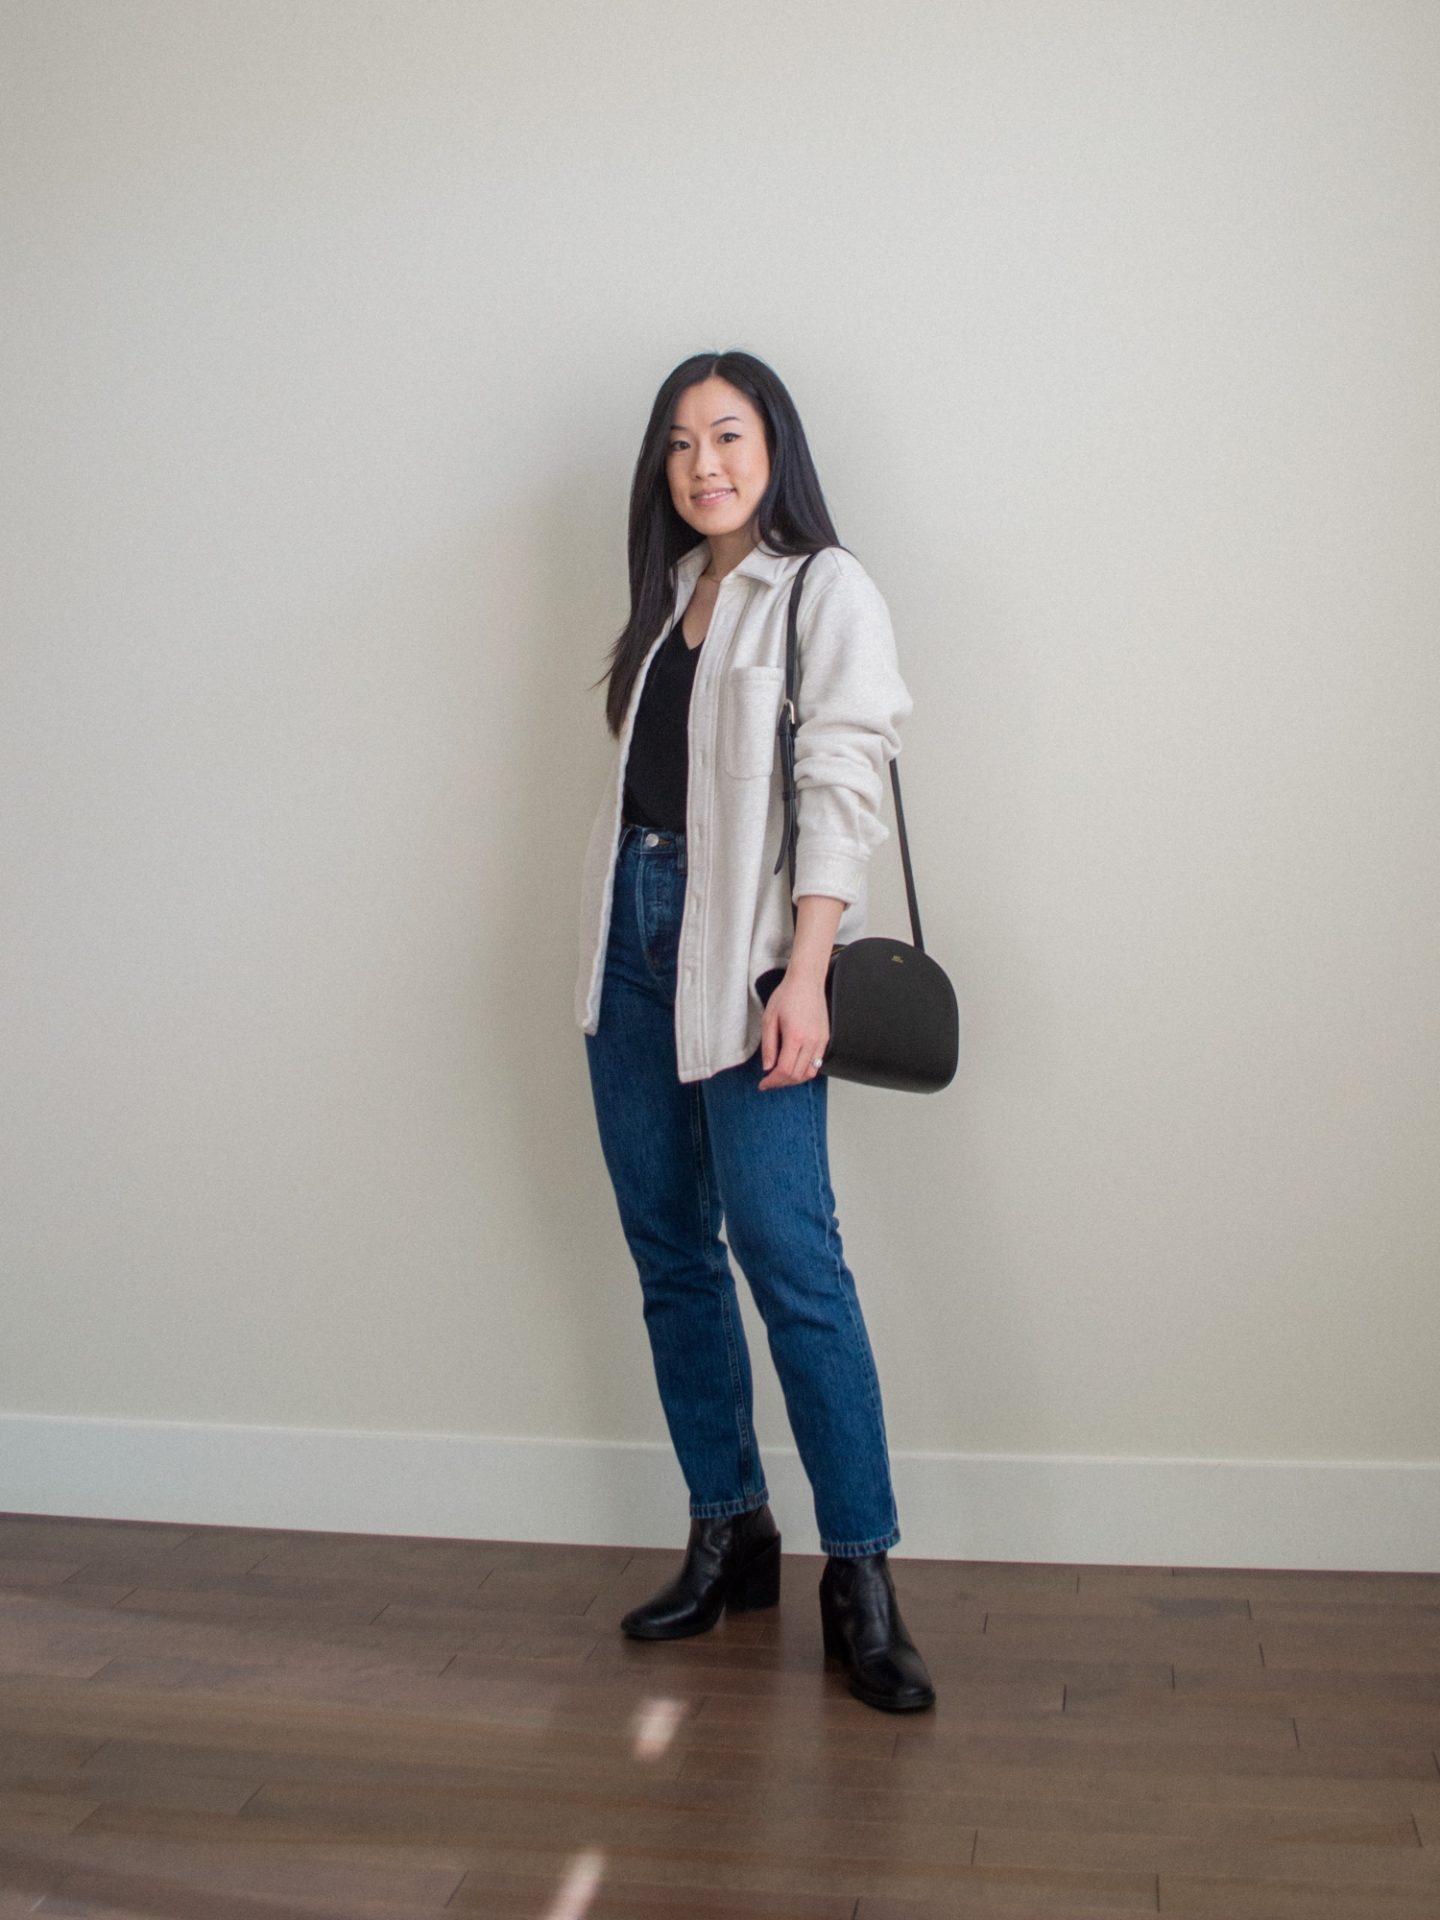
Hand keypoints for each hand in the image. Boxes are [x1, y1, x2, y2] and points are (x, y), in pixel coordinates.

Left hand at [758, 969, 829, 1089]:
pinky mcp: (826, 1038)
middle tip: (769, 1081)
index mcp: (795, 1036)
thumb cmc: (787, 995)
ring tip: (781, 1076)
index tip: (763, 1084)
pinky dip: (805, 1070)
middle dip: (781, 1082)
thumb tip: (767, 1067)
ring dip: (794, 1079)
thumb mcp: (769, 1019)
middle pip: (797, 1075)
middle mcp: (812, 1041)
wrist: (807, 981)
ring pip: (810, 1073)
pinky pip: (817, 1063)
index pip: (785, 1070)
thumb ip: (768, 1046)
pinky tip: (794, 1065)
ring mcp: (821, 1041)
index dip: (773, 1081)